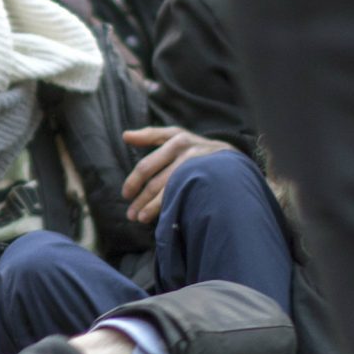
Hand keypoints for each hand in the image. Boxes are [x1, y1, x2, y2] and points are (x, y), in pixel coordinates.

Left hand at [120, 127, 241, 222]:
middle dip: (141, 199)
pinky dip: (173, 206)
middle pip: (156, 181)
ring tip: (142, 218)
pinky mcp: (209, 178)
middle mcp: (186, 151)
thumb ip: (150, 135)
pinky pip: (186, 195)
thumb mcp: (175, 135)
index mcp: (175, 139)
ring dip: (153, 207)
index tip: (126, 195)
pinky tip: (165, 216)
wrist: (228, 155)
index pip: (147, 165)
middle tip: (131, 214)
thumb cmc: (193, 146)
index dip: (134, 181)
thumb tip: (125, 136)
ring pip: (170, 191)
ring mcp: (198, 166)